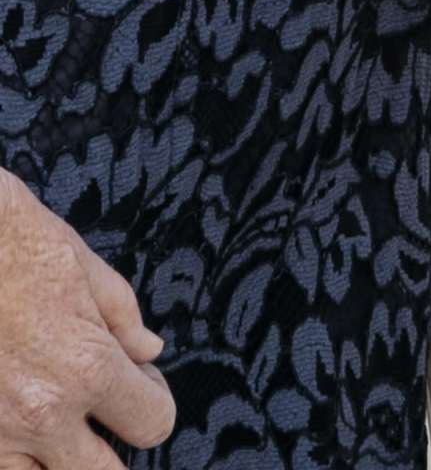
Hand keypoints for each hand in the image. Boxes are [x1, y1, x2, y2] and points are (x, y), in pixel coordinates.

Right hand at [0, 169, 174, 467]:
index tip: (141, 380)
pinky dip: (12, 456)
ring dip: (54, 461)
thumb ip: (124, 320)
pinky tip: (16, 423)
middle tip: (104, 413)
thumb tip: (149, 353)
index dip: (155, 401)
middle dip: (110, 449)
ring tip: (58, 427)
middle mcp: (40, 414)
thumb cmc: (16, 243)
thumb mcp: (87, 270)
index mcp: (87, 369)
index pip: (152, 424)